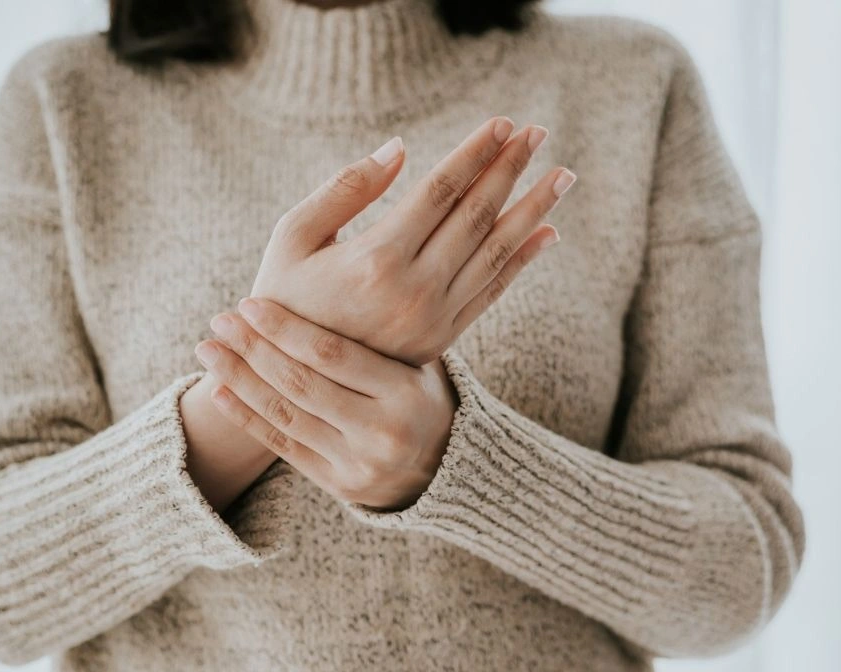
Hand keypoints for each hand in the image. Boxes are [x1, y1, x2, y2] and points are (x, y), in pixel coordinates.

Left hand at [194, 297, 458, 510]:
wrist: (447, 466)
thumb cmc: (418, 391)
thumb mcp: (415, 359)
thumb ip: (376, 327)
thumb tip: (332, 257)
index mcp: (405, 391)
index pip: (332, 354)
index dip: (285, 328)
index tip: (249, 303)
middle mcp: (383, 432)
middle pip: (301, 384)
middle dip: (253, 349)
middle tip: (220, 319)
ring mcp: (360, 463)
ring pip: (286, 415)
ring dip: (239, 379)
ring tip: (208, 350)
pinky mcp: (340, 486)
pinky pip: (283, 447)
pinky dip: (246, 418)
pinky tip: (219, 392)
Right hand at [250, 116, 574, 365]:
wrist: (287, 381)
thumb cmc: (280, 298)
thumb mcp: (292, 237)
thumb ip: (345, 189)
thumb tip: (401, 147)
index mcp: (376, 259)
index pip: (440, 192)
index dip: (475, 153)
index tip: (504, 122)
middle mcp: (414, 291)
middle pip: (476, 216)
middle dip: (511, 169)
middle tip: (539, 132)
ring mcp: (433, 319)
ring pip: (495, 253)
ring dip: (532, 210)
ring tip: (560, 175)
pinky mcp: (440, 339)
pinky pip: (492, 292)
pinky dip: (522, 260)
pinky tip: (547, 232)